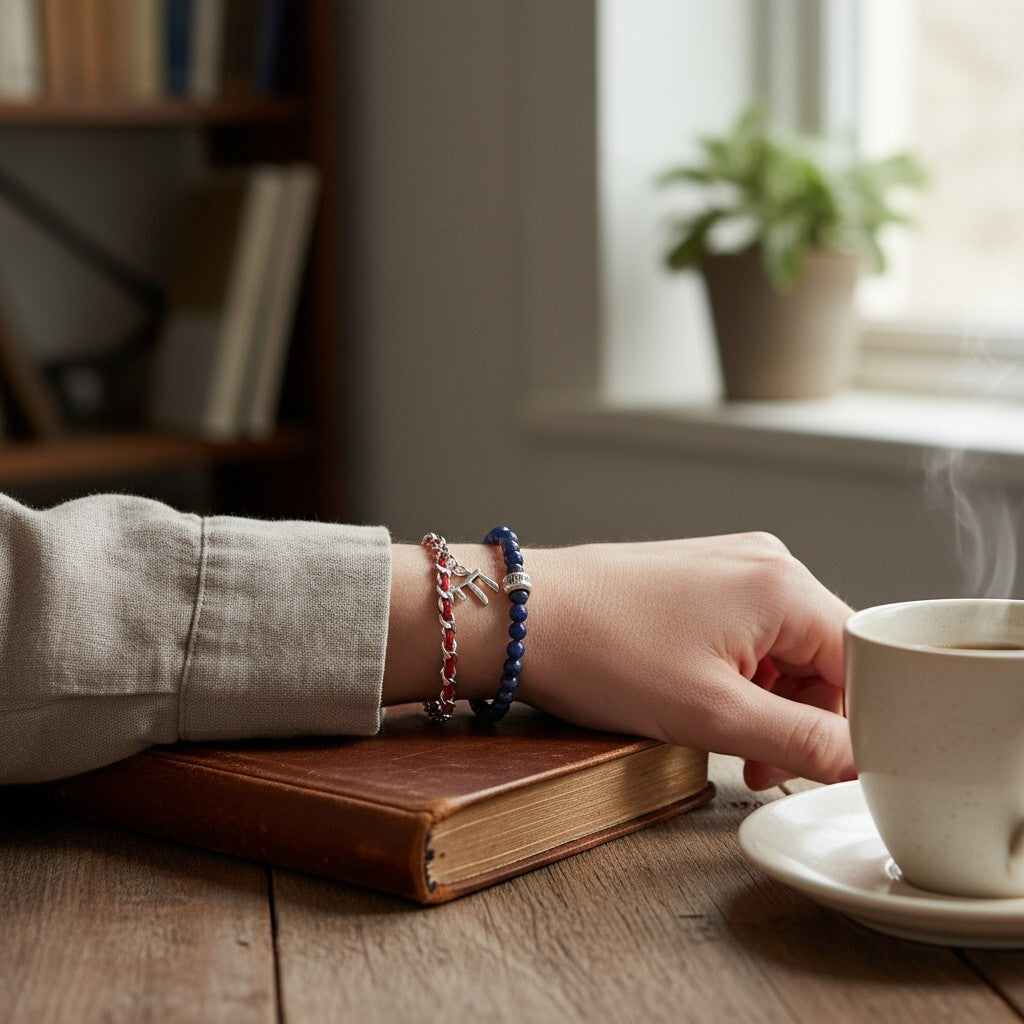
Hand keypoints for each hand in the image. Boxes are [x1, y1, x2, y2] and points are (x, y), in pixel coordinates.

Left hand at [523, 533, 854, 788]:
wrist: (519, 616)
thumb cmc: (604, 653)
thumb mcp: (712, 714)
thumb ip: (801, 741)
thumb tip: (861, 761)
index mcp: (783, 585)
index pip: (862, 661)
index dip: (853, 723)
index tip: (827, 768)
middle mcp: (763, 562)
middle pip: (822, 655)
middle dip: (801, 718)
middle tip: (761, 767)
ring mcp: (725, 564)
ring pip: (781, 649)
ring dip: (765, 703)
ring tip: (723, 739)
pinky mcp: (694, 576)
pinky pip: (744, 634)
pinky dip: (736, 677)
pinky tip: (701, 703)